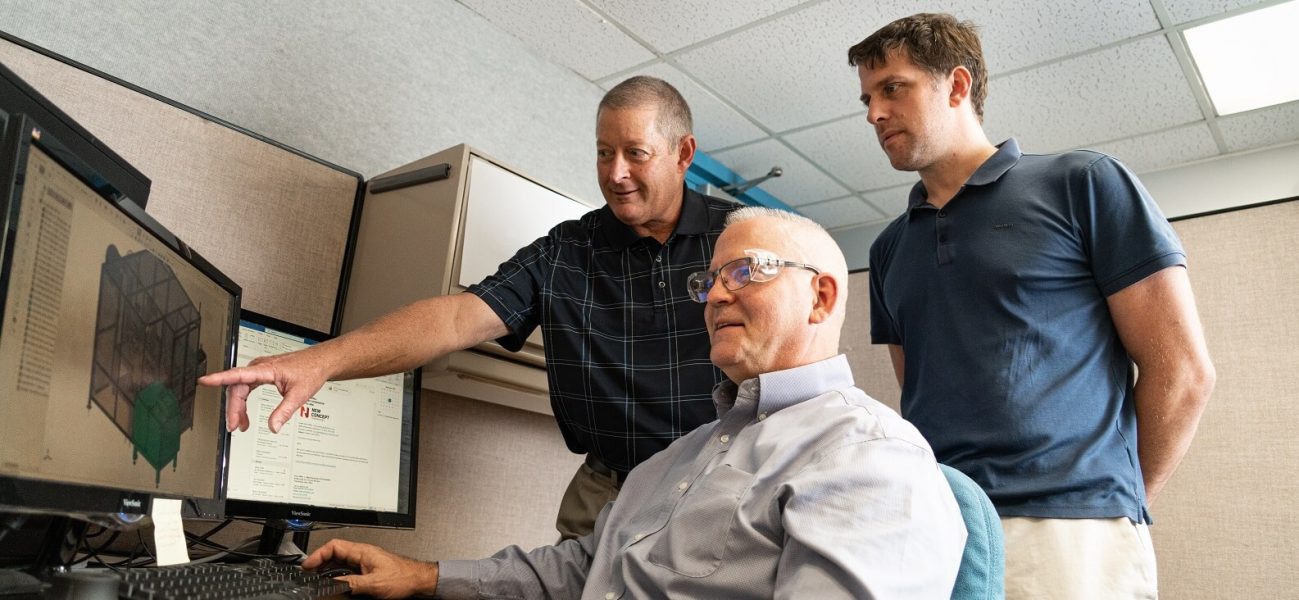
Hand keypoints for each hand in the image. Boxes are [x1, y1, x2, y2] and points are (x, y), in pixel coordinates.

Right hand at [196, 349, 328, 432]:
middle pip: (237, 388)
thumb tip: (273, 427)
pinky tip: (244, 416)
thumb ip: (284, 412)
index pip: (238, 374)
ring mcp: (260, 370)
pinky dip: (243, 402)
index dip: (219, 378)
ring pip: (239, 389)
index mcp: (266, 369)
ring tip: (240, 425)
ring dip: (237, 408)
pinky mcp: (262, 373)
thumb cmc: (311, 371)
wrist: (320, 361)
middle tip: (234, 426)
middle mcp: (260, 367)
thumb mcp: (299, 395)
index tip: (205, 381)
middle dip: (233, 409)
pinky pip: (246, 388)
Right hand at [303, 539, 437, 598]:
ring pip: (341, 562)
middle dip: (320, 562)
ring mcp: (366, 561)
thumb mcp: (374, 583)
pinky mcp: (369, 570)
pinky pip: (348, 570)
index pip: (334, 546)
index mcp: (362, 551)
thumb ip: (352, 583)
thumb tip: (333, 585)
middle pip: (335, 553)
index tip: (308, 566)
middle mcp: (363, 554)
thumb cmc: (403, 577)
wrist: (419, 580)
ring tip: (318, 579)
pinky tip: (335, 583)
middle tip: (309, 574)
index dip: (318, 554)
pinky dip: (338, 575)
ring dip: (328, 569)